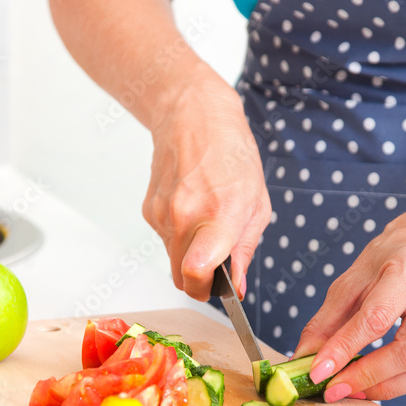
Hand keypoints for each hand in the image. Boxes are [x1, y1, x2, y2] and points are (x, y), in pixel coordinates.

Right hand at [142, 72, 271, 299]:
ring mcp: (161, 214)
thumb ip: (245, 249)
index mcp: (218, 214)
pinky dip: (179, 236)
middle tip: (218, 264)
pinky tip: (192, 208)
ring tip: (207, 223)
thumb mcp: (257, 203)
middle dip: (199, 280)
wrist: (192, 116)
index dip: (206, 290)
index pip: (196, 272)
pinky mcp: (149, 210)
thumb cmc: (232, 155)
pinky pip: (165, 240)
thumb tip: (237, 287)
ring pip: (172, 260)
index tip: (219, 288)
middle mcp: (184, 217)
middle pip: (181, 278)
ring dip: (190, 255)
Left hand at [292, 213, 405, 401]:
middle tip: (334, 388)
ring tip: (351, 390)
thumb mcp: (351, 279)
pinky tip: (375, 384)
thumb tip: (304, 358)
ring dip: (384, 386)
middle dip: (367, 376)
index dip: (344, 348)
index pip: (376, 317)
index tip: (318, 372)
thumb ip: (326, 320)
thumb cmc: (389, 259)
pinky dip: (401, 384)